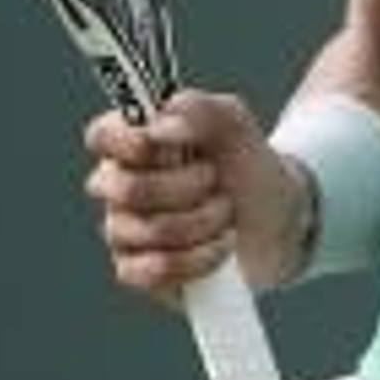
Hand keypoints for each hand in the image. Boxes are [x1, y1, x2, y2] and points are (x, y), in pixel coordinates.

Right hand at [83, 87, 311, 301]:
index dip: (124, 141)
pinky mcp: (139, 271)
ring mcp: (126, 231)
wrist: (278, 220)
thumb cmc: (248, 166)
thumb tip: (159, 126)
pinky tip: (218, 248)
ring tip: (226, 213)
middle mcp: (122, 185)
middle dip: (183, 186)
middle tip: (214, 179)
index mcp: (137, 142)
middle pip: (123, 188)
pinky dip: (195, 260)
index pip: (101, 135)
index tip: (160, 145)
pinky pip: (149, 270)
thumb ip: (199, 108)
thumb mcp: (235, 124)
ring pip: (145, 230)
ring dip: (201, 222)